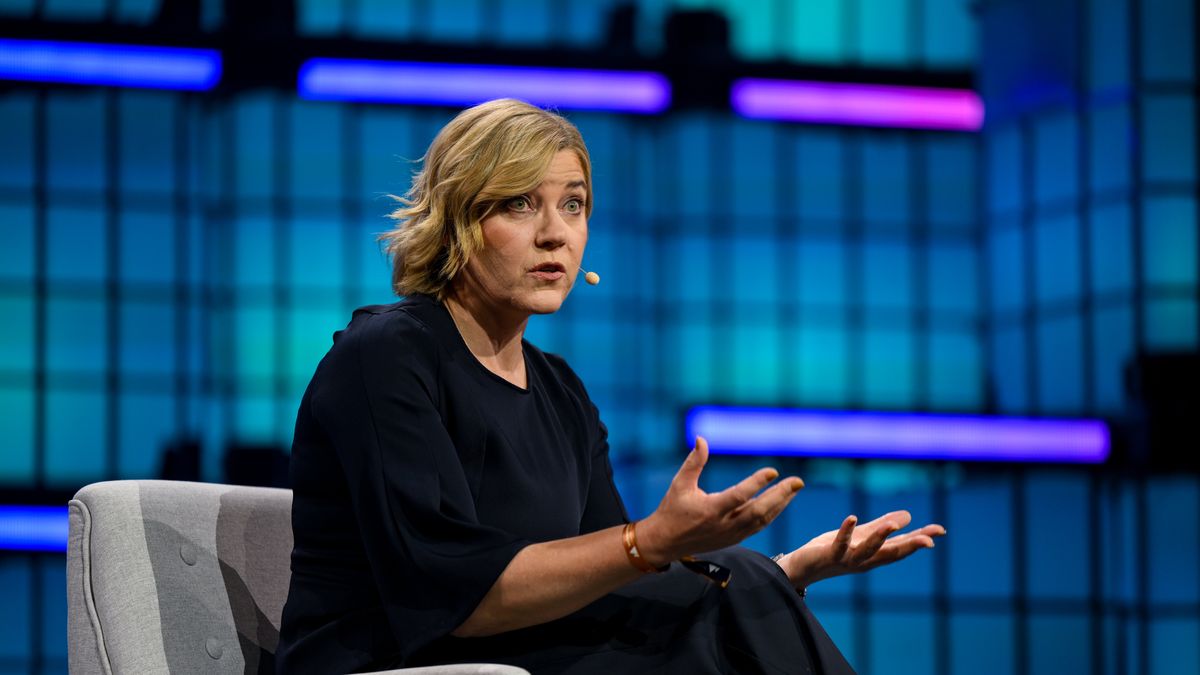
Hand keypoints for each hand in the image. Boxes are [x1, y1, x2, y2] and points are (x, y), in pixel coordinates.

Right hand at [636, 437, 804, 565]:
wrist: (665, 543)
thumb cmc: (672, 510)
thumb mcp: (679, 484)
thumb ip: (694, 462)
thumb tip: (702, 439)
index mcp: (710, 510)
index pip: (739, 495)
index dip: (757, 483)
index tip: (773, 470)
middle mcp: (724, 524)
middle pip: (759, 511)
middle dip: (781, 495)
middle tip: (797, 481)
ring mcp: (731, 534)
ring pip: (763, 520)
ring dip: (780, 504)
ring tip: (794, 489)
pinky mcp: (734, 539)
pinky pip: (759, 526)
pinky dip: (772, 513)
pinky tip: (781, 502)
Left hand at [777, 511, 945, 588]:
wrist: (802, 567)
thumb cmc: (832, 551)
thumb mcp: (860, 536)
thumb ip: (881, 526)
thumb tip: (908, 516)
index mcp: (874, 554)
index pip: (901, 545)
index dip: (921, 538)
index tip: (941, 530)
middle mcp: (864, 561)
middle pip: (891, 554)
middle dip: (910, 547)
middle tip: (929, 540)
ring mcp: (847, 559)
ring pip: (867, 551)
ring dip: (880, 539)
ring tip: (892, 525)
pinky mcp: (829, 555)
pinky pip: (840, 544)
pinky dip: (846, 532)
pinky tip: (852, 518)